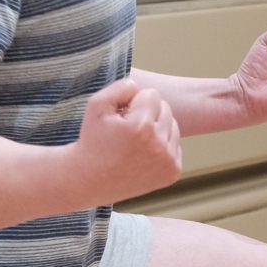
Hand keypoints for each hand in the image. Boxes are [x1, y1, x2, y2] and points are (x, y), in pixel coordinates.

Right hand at [75, 79, 182, 199]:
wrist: (91, 180)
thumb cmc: (93, 140)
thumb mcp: (96, 106)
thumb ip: (120, 87)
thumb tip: (140, 87)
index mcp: (141, 126)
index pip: (152, 94)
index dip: (134, 102)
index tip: (122, 116)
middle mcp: (158, 145)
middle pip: (166, 109)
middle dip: (148, 114)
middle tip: (127, 129)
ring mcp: (168, 161)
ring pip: (173, 126)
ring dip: (156, 129)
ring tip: (135, 141)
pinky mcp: (173, 172)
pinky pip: (175, 145)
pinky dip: (162, 146)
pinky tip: (143, 154)